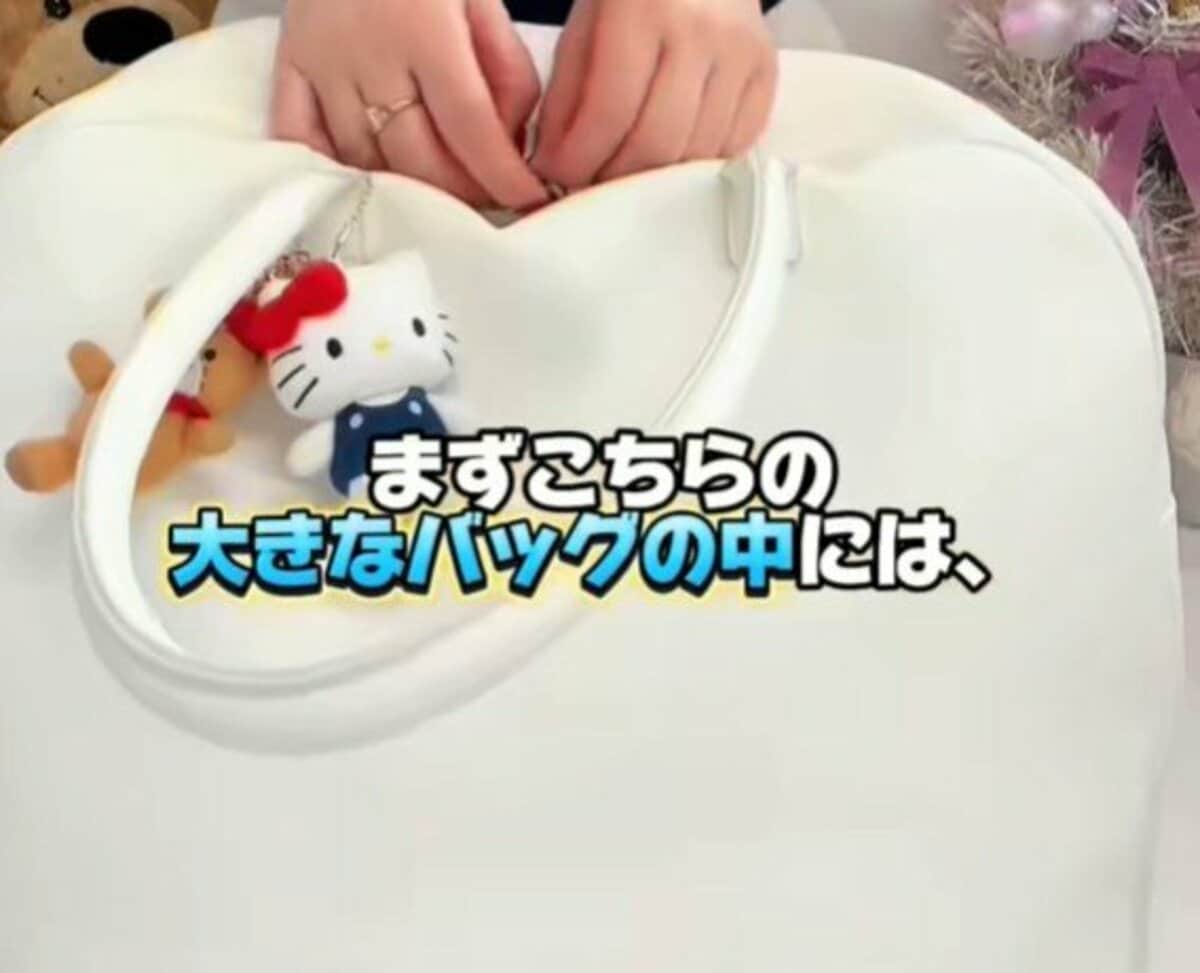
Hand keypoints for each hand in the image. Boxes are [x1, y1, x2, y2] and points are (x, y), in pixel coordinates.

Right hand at [271, 0, 548, 209]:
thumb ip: (506, 70)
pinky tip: (371, 181)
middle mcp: (368, 53)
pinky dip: (334, 169)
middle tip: (492, 198)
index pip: (470, 124)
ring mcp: (321, 63)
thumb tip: (512, 144)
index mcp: (426, 29)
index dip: (503, 175)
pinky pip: (299, 137)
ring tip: (445, 193)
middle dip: (462, 193)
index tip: (532, 200)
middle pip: (416, 156)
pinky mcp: (288, 65)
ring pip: (364, 159)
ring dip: (410, 189)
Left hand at [531, 0, 777, 188]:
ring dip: (653, 177)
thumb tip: (557, 166)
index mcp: (643, 8)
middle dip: (614, 178)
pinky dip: (694, 162)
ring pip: (696, 154)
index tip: (557, 174)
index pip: (610, 112)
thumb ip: (567, 97)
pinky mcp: (766, 72)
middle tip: (590, 180)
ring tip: (625, 167)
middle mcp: (701, 30)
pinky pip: (731, 146)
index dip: (578, 158)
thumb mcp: (583, 27)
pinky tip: (669, 151)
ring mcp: (742, 52)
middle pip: (656, 143)